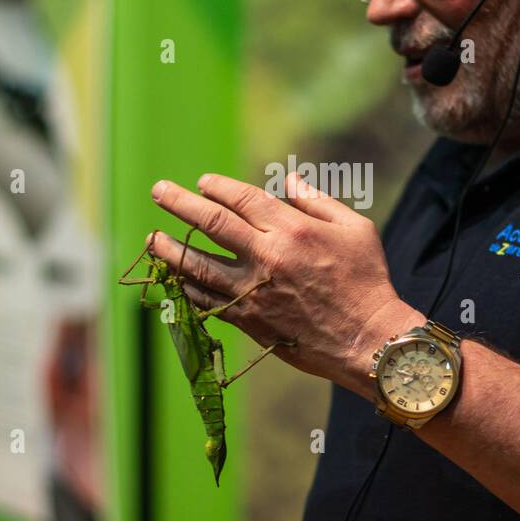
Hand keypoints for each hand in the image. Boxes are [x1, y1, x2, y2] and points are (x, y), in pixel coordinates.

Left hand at [147, 171, 422, 396]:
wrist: (367, 340)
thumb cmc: (367, 281)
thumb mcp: (355, 230)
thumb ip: (318, 202)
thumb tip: (290, 180)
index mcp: (292, 230)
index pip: (243, 200)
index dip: (219, 188)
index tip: (203, 182)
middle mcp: (266, 257)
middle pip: (212, 224)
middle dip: (181, 204)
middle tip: (159, 191)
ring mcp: (253, 291)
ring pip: (199, 266)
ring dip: (171, 250)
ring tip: (152, 238)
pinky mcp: (248, 320)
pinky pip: (207, 302)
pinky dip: (187, 289)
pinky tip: (174, 279)